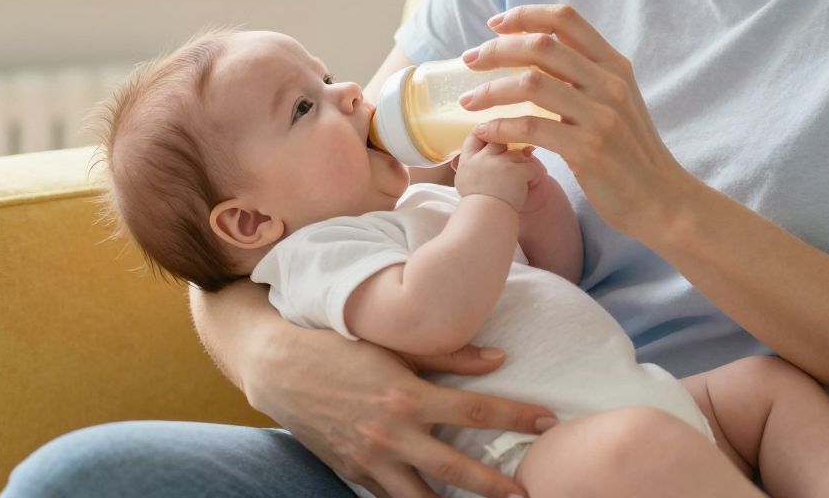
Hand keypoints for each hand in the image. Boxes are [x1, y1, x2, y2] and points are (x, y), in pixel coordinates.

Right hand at [251, 323, 554, 497]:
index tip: (548, 420)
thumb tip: (499, 359)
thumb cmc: (342, 349)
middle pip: (456, 469)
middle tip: (528, 494)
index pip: (476, 410)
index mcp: (407, 395)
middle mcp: (392, 434)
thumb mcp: (395, 345)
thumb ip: (450, 356)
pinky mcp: (354, 474)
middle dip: (496, 485)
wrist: (281, 369)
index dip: (516, 416)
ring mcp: (371, 460)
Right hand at [452, 131, 543, 211]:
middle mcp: (484, 157)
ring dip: (522, 166)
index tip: (493, 140)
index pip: (475, 135)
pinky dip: (532, 177)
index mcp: (468, 159)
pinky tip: (527, 188)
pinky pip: (531, 168)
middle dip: (508, 147)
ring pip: (519, 154)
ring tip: (520, 181)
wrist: (485, 220)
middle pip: (500, 139)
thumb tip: (457, 160)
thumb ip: (463, 166)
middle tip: (514, 160)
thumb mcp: (463, 182)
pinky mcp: (517, 171)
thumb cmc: (475, 206)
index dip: (486, 133)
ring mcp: (501, 163)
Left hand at [458, 4, 691, 236]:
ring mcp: (599, 116)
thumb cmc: (632, 151)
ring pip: (530, 84)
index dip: (525, 15)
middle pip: (541, 46)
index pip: (565, 20)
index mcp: (614, 65)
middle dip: (496, 49)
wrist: (661, 199)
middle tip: (470, 60)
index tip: (495, 25)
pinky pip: (531, 128)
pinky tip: (485, 132)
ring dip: (490, 90)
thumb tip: (541, 55)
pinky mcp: (587, 149)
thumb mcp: (617, 100)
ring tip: (468, 101)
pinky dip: (500, 127)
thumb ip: (587, 75)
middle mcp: (608, 83)